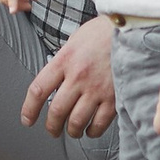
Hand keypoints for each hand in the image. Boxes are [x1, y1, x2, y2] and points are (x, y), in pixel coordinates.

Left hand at [21, 13, 114, 137]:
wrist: (132, 28)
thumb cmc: (102, 33)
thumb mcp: (74, 42)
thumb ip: (62, 63)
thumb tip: (53, 84)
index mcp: (64, 60)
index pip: (38, 90)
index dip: (29, 109)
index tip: (27, 120)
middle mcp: (78, 76)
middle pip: (56, 111)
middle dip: (51, 126)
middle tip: (52, 130)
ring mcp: (97, 88)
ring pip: (76, 121)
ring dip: (71, 131)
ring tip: (72, 131)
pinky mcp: (114, 97)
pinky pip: (99, 123)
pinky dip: (93, 131)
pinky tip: (91, 129)